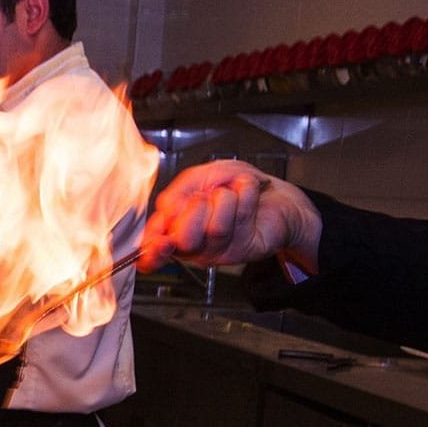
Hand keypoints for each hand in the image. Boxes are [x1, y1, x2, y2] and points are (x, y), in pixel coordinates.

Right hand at [138, 160, 322, 273]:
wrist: (274, 194)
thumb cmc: (234, 185)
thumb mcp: (201, 177)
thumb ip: (179, 190)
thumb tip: (166, 208)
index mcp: (175, 229)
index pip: (154, 249)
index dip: (153, 250)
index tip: (161, 242)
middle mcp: (194, 245)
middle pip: (183, 240)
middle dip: (194, 208)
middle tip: (204, 197)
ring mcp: (218, 250)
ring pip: (215, 228)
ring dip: (224, 198)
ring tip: (230, 193)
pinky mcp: (242, 250)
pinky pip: (239, 220)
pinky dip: (244, 193)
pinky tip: (247, 192)